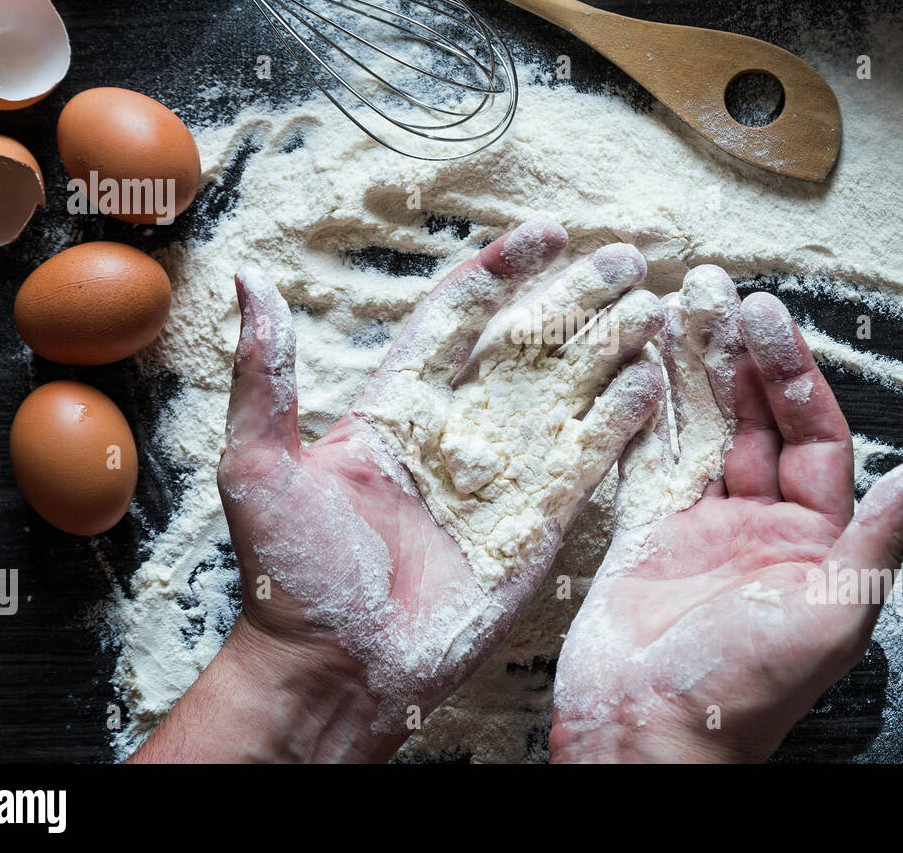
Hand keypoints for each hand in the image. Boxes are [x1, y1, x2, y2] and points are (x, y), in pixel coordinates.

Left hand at [132, 221, 662, 761]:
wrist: (336, 670)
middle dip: (578, 297)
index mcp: (398, 405)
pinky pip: (587, 458)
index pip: (459, 316)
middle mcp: (458, 429)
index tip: (549, 233)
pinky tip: (651, 378)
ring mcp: (503, 474)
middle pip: (530, 344)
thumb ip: (265, 375)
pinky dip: (621, 418)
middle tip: (627, 257)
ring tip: (654, 304)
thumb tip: (248, 280)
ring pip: (568, 392)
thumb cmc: (291, 576)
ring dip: (611, 347)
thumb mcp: (260, 466)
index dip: (504, 270)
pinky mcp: (536, 521)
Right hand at [550, 266, 902, 762]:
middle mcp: (761, 524)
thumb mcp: (834, 611)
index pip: (814, 433)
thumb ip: (883, 534)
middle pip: (756, 418)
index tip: (770, 318)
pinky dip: (644, 413)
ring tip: (678, 309)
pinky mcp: (646, 533)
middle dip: (740, 354)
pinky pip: (650, 459)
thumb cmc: (745, 691)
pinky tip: (639, 370)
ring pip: (703, 429)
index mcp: (815, 540)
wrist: (648, 733)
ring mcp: (701, 525)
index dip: (794, 372)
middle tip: (718, 290)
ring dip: (692, 371)